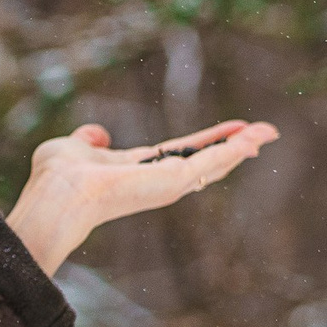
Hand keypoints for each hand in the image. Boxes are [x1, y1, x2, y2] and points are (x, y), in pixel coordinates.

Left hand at [3, 118, 279, 274]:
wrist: (59, 194)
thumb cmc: (57, 178)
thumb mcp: (72, 148)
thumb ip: (87, 140)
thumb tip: (96, 133)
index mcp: (135, 172)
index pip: (177, 155)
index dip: (201, 143)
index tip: (227, 132)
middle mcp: (155, 181)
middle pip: (203, 161)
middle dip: (232, 147)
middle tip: (263, 133)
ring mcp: (167, 184)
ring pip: (214, 164)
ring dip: (242, 147)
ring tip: (268, 131)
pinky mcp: (175, 182)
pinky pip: (212, 162)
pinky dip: (235, 149)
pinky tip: (256, 137)